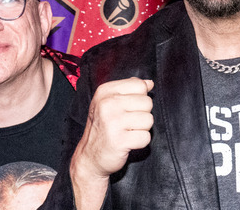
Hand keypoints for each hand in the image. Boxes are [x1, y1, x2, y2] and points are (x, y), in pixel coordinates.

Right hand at [70, 77, 154, 209]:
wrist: (90, 157)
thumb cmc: (103, 128)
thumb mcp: (110, 103)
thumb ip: (130, 90)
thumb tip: (149, 83)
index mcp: (105, 92)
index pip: (140, 85)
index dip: (139, 98)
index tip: (127, 108)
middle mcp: (107, 104)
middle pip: (147, 102)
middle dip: (142, 114)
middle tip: (127, 123)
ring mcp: (112, 122)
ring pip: (149, 120)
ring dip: (142, 129)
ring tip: (127, 132)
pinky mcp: (119, 141)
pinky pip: (146, 137)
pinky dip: (140, 142)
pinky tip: (127, 142)